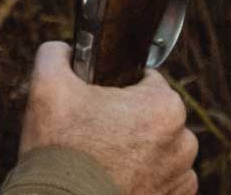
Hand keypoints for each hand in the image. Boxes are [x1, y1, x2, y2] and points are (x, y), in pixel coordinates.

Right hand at [18, 42, 196, 194]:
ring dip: (139, 150)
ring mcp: (180, 177)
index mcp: (164, 106)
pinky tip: (116, 179)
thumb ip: (57, 52)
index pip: (146, 80)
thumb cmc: (60, 150)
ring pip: (160, 149)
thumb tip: (66, 50)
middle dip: (128, 120)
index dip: (116, 88)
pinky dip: (145, 178)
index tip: (96, 103)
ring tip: (103, 160)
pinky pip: (164, 180)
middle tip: (95, 132)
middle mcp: (183, 142)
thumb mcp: (47, 84)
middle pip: (154, 115)